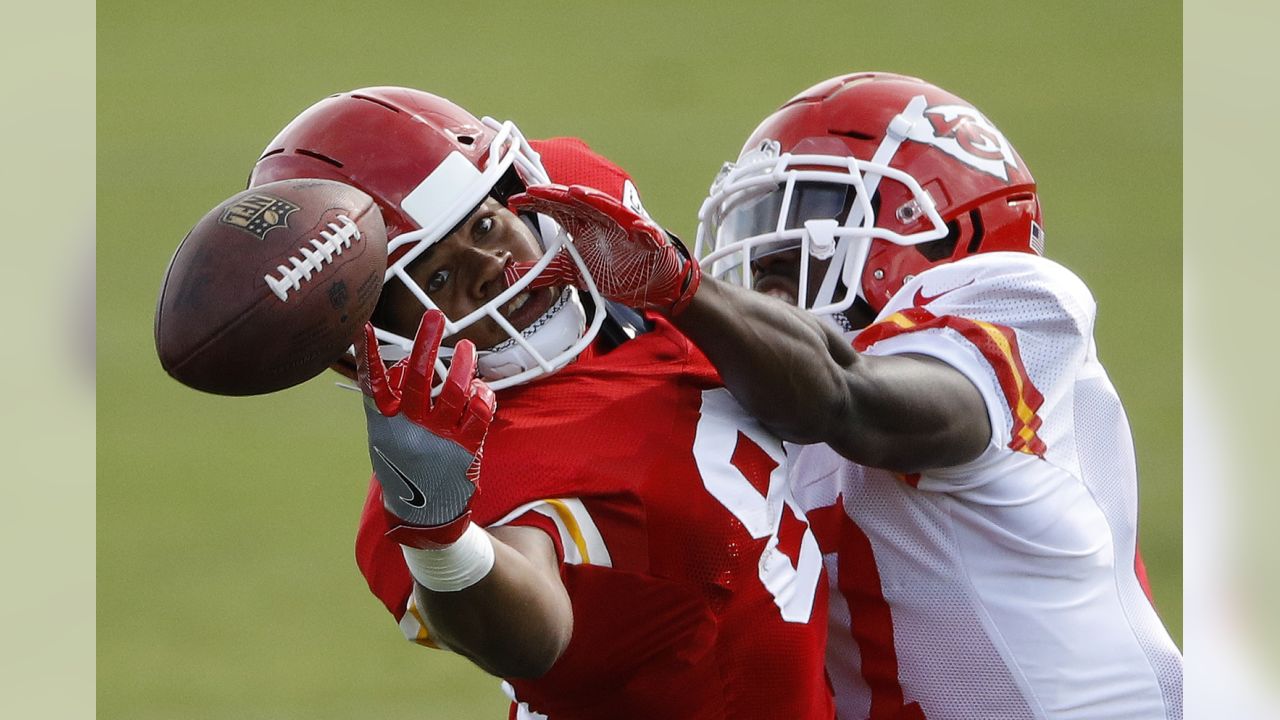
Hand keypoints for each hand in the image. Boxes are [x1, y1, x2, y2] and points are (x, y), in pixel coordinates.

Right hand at [356, 311, 495, 547]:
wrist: (425, 516)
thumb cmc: (404, 468)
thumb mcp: (386, 438)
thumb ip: (392, 404)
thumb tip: (400, 366)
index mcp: (385, 423)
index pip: (373, 382)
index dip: (369, 354)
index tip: (365, 326)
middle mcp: (410, 426)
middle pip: (417, 376)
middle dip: (425, 342)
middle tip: (434, 315)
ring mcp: (438, 436)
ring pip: (453, 390)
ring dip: (462, 365)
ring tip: (467, 347)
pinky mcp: (465, 447)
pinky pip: (478, 412)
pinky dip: (481, 394)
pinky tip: (480, 387)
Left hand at [507, 184, 700, 314]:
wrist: (651, 284)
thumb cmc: (617, 270)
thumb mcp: (575, 272)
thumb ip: (547, 272)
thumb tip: (517, 276)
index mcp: (583, 225)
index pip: (556, 208)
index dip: (536, 202)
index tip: (515, 201)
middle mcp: (602, 220)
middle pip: (577, 202)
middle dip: (556, 195)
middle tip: (534, 191)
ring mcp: (626, 227)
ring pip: (609, 209)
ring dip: (594, 200)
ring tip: (577, 193)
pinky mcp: (649, 240)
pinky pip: (646, 232)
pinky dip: (641, 228)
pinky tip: (633, 224)